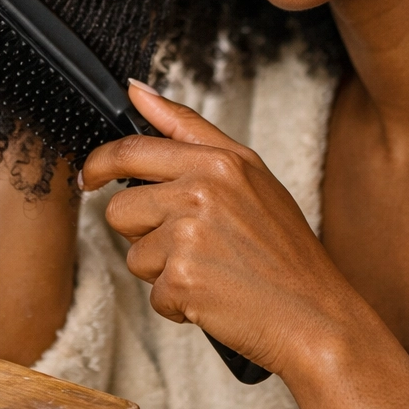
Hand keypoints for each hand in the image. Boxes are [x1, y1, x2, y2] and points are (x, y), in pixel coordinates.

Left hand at [86, 83, 408, 408]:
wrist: (317, 317)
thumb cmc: (285, 251)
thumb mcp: (250, 174)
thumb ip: (189, 128)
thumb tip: (138, 91)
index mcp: (219, 161)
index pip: (134, 148)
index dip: (101, 163)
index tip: (91, 176)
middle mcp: (202, 191)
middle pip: (120, 207)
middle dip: (141, 231)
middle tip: (182, 246)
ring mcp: (190, 235)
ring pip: (133, 254)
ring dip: (161, 270)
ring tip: (210, 270)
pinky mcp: (182, 279)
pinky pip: (152, 293)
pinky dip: (178, 303)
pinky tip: (215, 297)